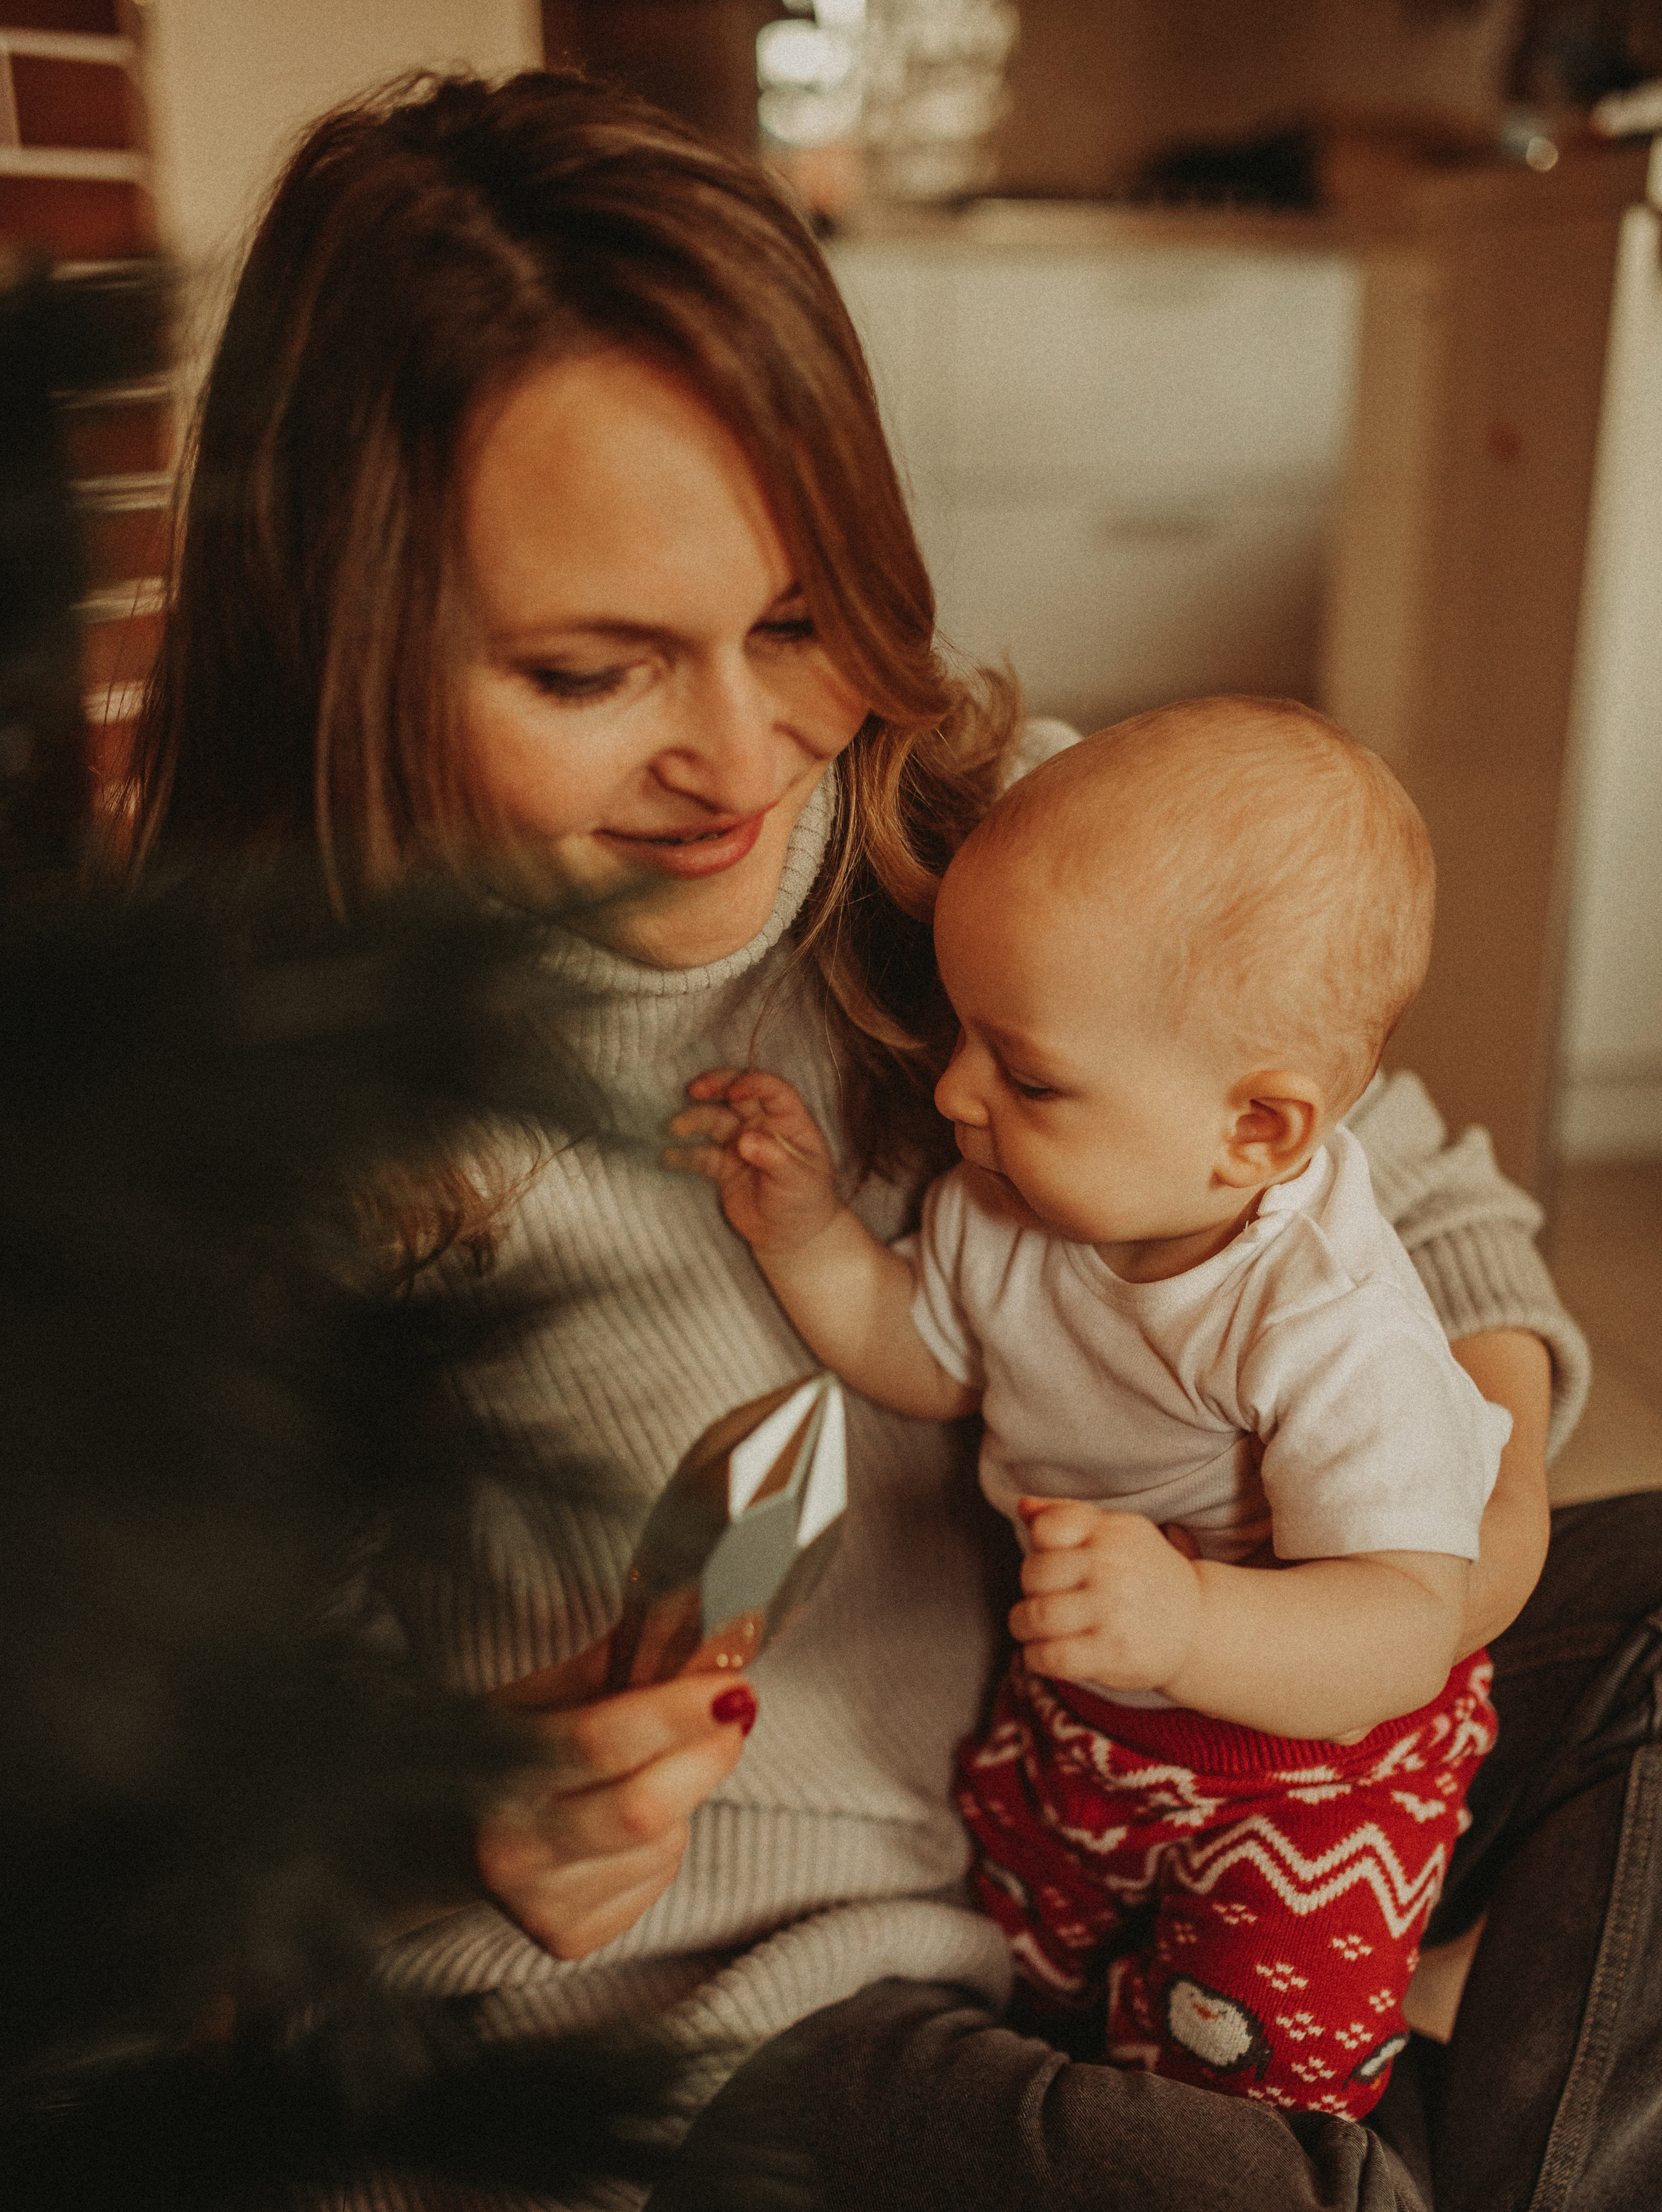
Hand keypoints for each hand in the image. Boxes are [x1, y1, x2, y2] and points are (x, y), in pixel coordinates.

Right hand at [476, 1639, 756, 1959]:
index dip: (676, 1712)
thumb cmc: (490, 1753)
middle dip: (706, 1754)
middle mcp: (510, 1847)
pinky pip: (659, 1878)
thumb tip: (695, 1631)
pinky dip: (662, 1844)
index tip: (733, 1685)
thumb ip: (609, 1666)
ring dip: (681, 1798)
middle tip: (732, 1713)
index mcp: (493, 1767)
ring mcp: (538, 1905)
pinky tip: (618, 1830)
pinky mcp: (568, 1939)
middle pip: (643, 1809)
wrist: (424, 1841)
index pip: (599, 1741)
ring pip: (664, 1842)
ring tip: (637, 1776)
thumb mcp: (531, 1696)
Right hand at [664, 1068, 839, 1254]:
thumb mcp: (799, 1179)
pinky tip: (668, 1157)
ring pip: (715, 1121)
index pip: (771, 1090)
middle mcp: (762, 1125)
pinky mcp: (723, 1166)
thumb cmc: (806, 1200)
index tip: (734, 1090)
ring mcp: (740, 1144)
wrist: (791, 1236)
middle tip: (694, 1089)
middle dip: (716, 1087)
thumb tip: (745, 1141)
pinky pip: (701, 1154)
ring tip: (675, 1127)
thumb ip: (775, 1158)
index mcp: (789, 1121)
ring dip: (694, 1120)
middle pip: (736, 1096)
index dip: (753, 1083)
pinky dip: (684, 1154)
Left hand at [1010, 1499, 1202, 1694]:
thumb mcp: (1115, 1533)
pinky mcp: (1112, 1653)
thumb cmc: (1143, 1574)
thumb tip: (1024, 1506)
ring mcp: (1113, 1611)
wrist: (1196, 1624)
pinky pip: (1050, 1656)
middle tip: (1044, 1597)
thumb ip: (1067, 1515)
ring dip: (1023, 1625)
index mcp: (1110, 1532)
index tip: (1052, 1558)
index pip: (1047, 1528)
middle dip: (1030, 1589)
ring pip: (1037, 1616)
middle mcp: (1112, 1568)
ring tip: (1034, 1627)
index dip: (1039, 1546)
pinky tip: (1045, 1652)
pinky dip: (1035, 1658)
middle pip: (1034, 1573)